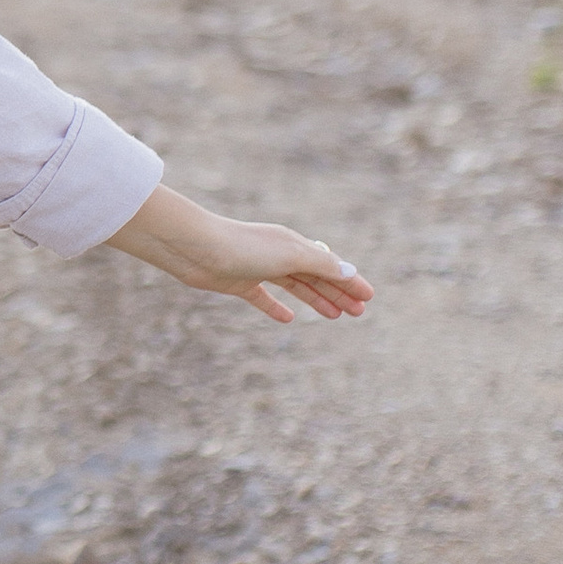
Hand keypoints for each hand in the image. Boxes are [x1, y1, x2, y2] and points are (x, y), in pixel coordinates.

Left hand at [103, 182, 371, 325]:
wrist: (193, 247)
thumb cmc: (241, 247)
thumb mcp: (287, 256)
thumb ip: (319, 265)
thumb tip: (350, 271)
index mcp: (293, 244)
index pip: (329, 265)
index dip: (350, 281)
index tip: (369, 298)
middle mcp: (278, 254)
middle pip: (315, 276)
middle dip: (338, 293)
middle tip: (359, 312)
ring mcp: (258, 268)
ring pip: (295, 286)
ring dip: (316, 300)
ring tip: (336, 316)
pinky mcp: (238, 283)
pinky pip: (263, 297)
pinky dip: (276, 307)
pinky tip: (287, 319)